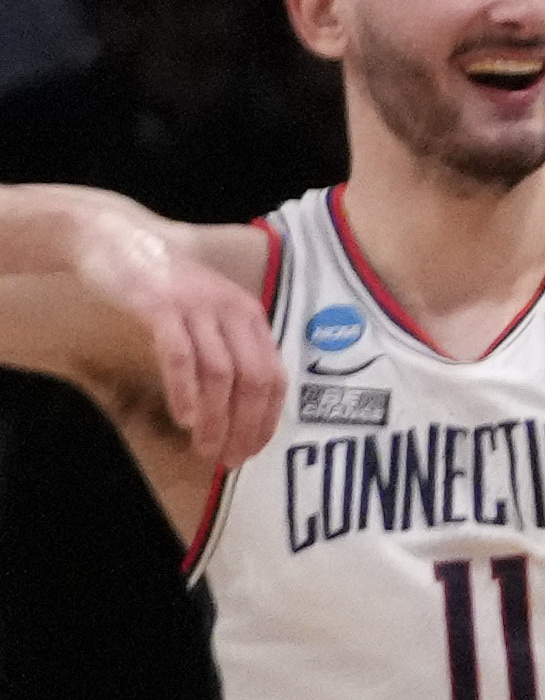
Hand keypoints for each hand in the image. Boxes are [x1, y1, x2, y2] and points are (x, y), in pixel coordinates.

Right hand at [73, 212, 278, 466]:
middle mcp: (232, 310)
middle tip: (230, 460)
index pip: (275, 377)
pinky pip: (181, 355)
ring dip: (216, 419)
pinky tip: (184, 418)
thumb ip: (226, 348)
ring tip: (205, 449)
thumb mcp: (208, 313)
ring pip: (220, 374)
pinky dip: (185, 391)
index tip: (253, 451)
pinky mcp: (160, 305)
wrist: (115, 239)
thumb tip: (236, 408)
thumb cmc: (163, 286)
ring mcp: (197, 306)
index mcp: (250, 316)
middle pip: (254, 380)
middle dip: (246, 427)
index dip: (268, 420)